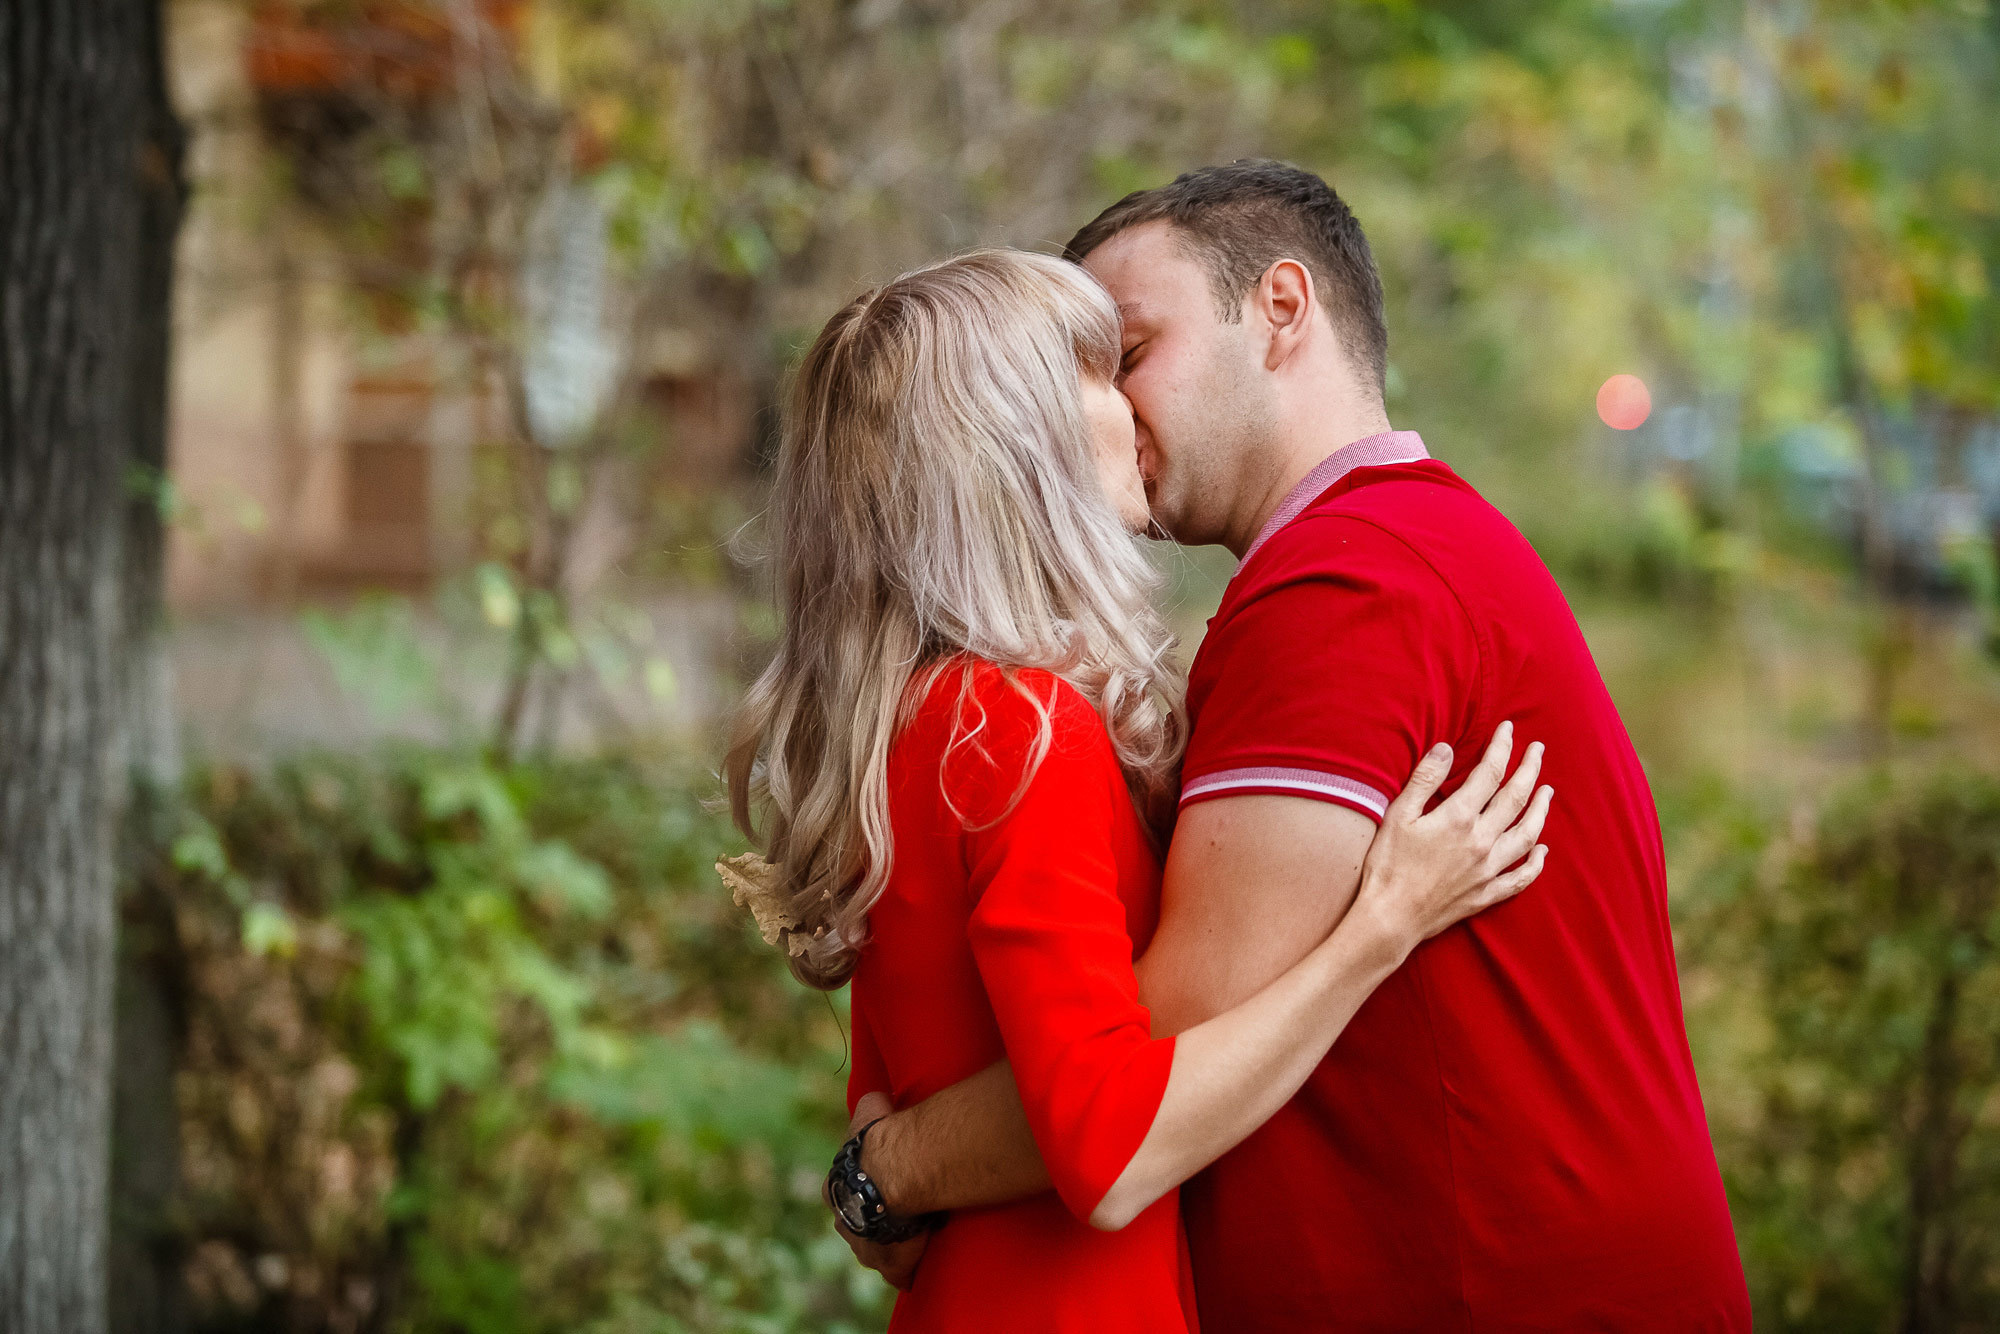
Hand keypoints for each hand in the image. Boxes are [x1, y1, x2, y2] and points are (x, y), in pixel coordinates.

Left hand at [827, 1091, 931, 1291]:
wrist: (894, 1172)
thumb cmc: (881, 1139)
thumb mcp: (871, 1109)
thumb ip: (872, 1106)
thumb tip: (880, 1099)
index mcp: (833, 1186)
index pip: (841, 1191)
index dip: (857, 1188)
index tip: (875, 1184)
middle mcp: (842, 1219)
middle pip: (854, 1224)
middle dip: (869, 1220)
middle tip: (894, 1212)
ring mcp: (862, 1245)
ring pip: (872, 1250)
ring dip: (887, 1245)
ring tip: (911, 1237)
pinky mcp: (888, 1263)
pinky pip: (898, 1274)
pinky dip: (906, 1272)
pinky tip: (917, 1269)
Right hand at [1352, 722, 1551, 952]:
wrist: (1390, 918)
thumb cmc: (1388, 865)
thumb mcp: (1398, 815)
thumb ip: (1424, 779)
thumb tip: (1446, 748)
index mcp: (1458, 818)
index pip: (1489, 773)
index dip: (1502, 747)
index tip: (1509, 729)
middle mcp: (1481, 841)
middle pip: (1516, 798)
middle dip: (1530, 769)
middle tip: (1539, 749)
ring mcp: (1488, 869)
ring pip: (1527, 834)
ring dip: (1541, 810)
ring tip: (1547, 792)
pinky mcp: (1486, 894)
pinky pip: (1521, 877)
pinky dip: (1536, 863)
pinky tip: (1543, 852)